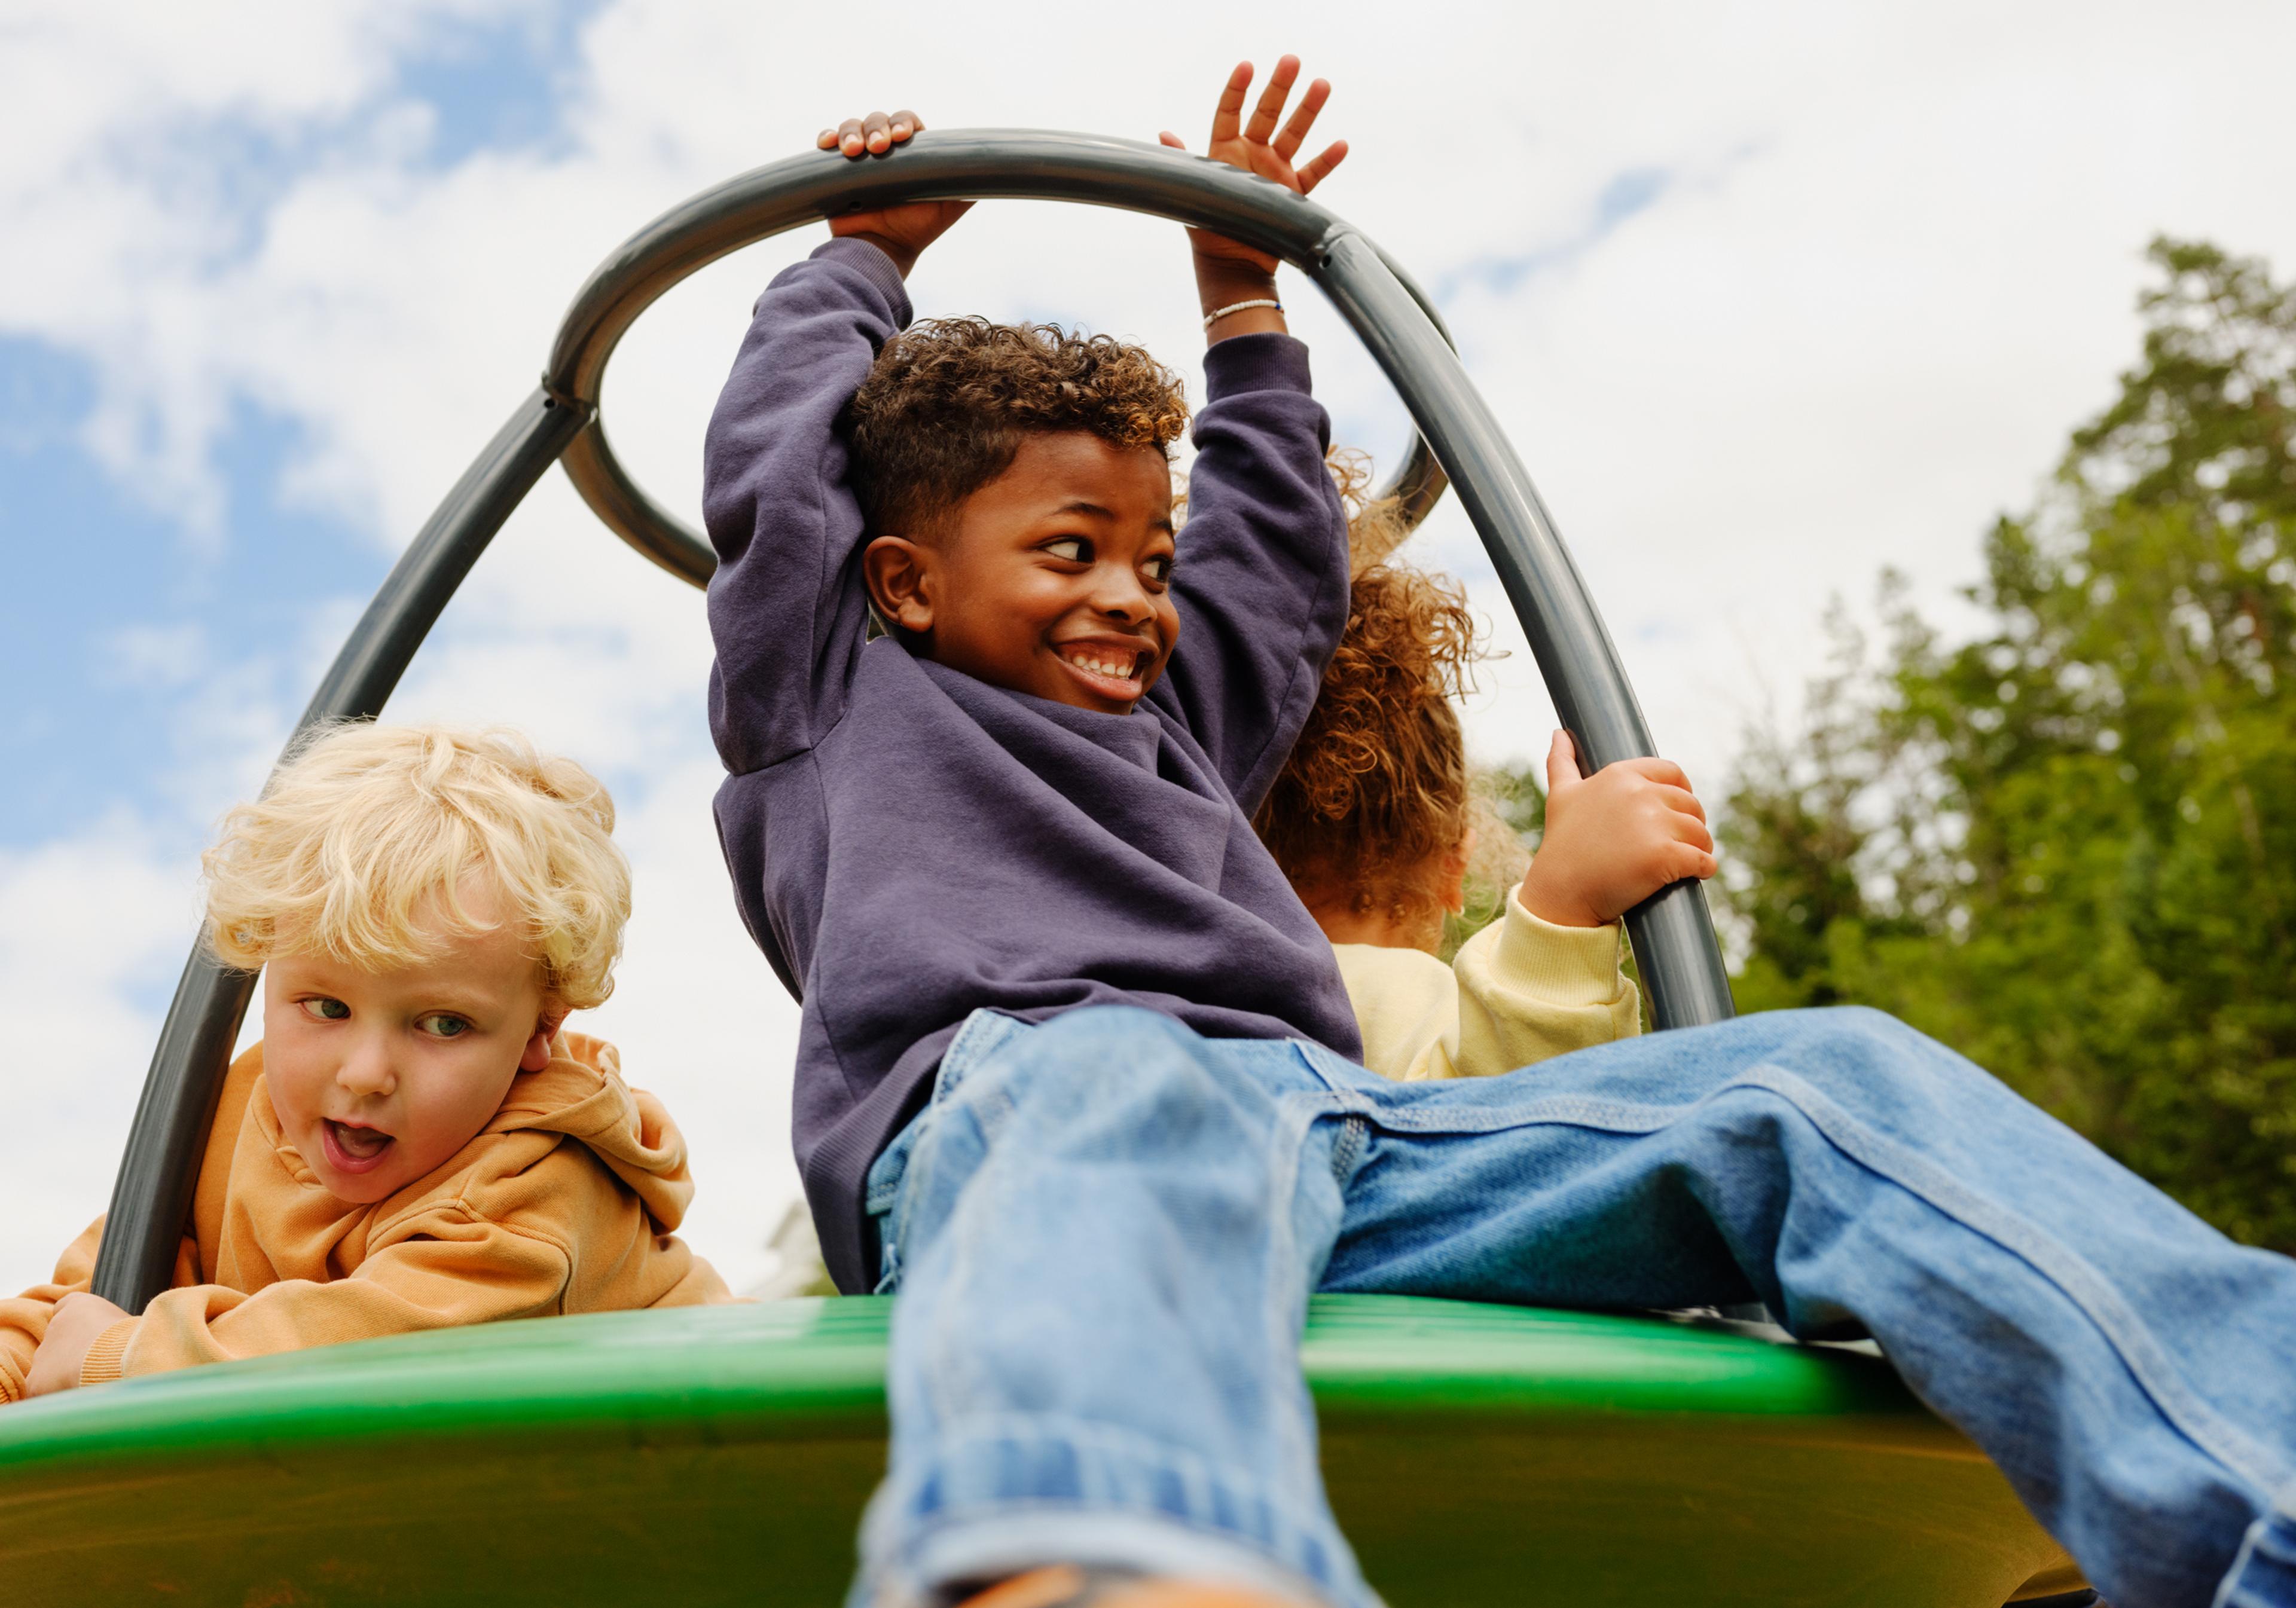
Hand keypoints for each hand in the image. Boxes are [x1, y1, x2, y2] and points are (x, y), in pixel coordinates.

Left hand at [25, 1291, 128, 1397]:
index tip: (90, 1336)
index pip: (66, 1307)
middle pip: (59, 1342)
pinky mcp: (35, 1381)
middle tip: (97, 1366)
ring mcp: (41, 1353)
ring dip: (66, 1375)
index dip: (77, 1324)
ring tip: (92, 1382)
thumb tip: (123, 1339)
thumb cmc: (129, 1339)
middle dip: (74, 1354)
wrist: (113, 1359)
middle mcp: (54, 1325)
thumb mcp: (127, 1322)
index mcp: (77, 1305)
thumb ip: (114, 1327)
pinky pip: (43, 1390)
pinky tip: (79, 1396)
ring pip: (51, 1367)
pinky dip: (58, 1394)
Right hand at [816, 109, 971, 277]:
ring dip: (851, 132)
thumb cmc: (917, 230)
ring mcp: (858, 158)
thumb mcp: (950, 206)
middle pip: (878, 120)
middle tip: (878, 148)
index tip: (905, 137)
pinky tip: (828, 145)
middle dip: (877, 128)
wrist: (883, 252)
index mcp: (911, 153)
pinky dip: (827, 138)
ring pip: (852, 127)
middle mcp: (884, 151)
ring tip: (853, 152)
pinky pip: (827, 144)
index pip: (907, 123)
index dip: (905, 124)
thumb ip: (968, 184)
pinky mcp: (835, 169)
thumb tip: (996, 167)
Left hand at [1159, 56, 1347, 298]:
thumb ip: (1183, 161)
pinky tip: (1340, 145)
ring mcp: (1275, 171)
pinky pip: (1314, 173)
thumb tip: (1164, 134)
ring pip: (1294, 134)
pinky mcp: (1294, 193)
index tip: (1246, 67)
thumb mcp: (1192, 194)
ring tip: (1321, 85)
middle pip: (1267, 113)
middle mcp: (1251, 155)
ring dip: (1308, 110)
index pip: (1229, 112)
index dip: (1236, 90)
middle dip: (1279, 87)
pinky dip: (1327, 161)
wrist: (1232, 266)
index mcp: (1223, 151)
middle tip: (1291, 60)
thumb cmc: (1207, 230)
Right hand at [1516, 730, 1716, 927]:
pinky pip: (1703, 860)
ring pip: (1700, 833)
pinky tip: (1696, 875)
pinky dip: (1704, 869)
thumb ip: (1562, 762)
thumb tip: (1559, 733)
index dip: (1681, 792)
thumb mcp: (1560, 796)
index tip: (1676, 812)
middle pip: (1690, 804)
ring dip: (1700, 848)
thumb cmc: (1562, 844)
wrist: (1560, 893)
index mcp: (1621, 775)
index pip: (1672, 772)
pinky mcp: (1665, 856)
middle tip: (1681, 843)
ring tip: (1688, 862)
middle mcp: (1640, 794)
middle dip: (1690, 825)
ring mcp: (1654, 825)